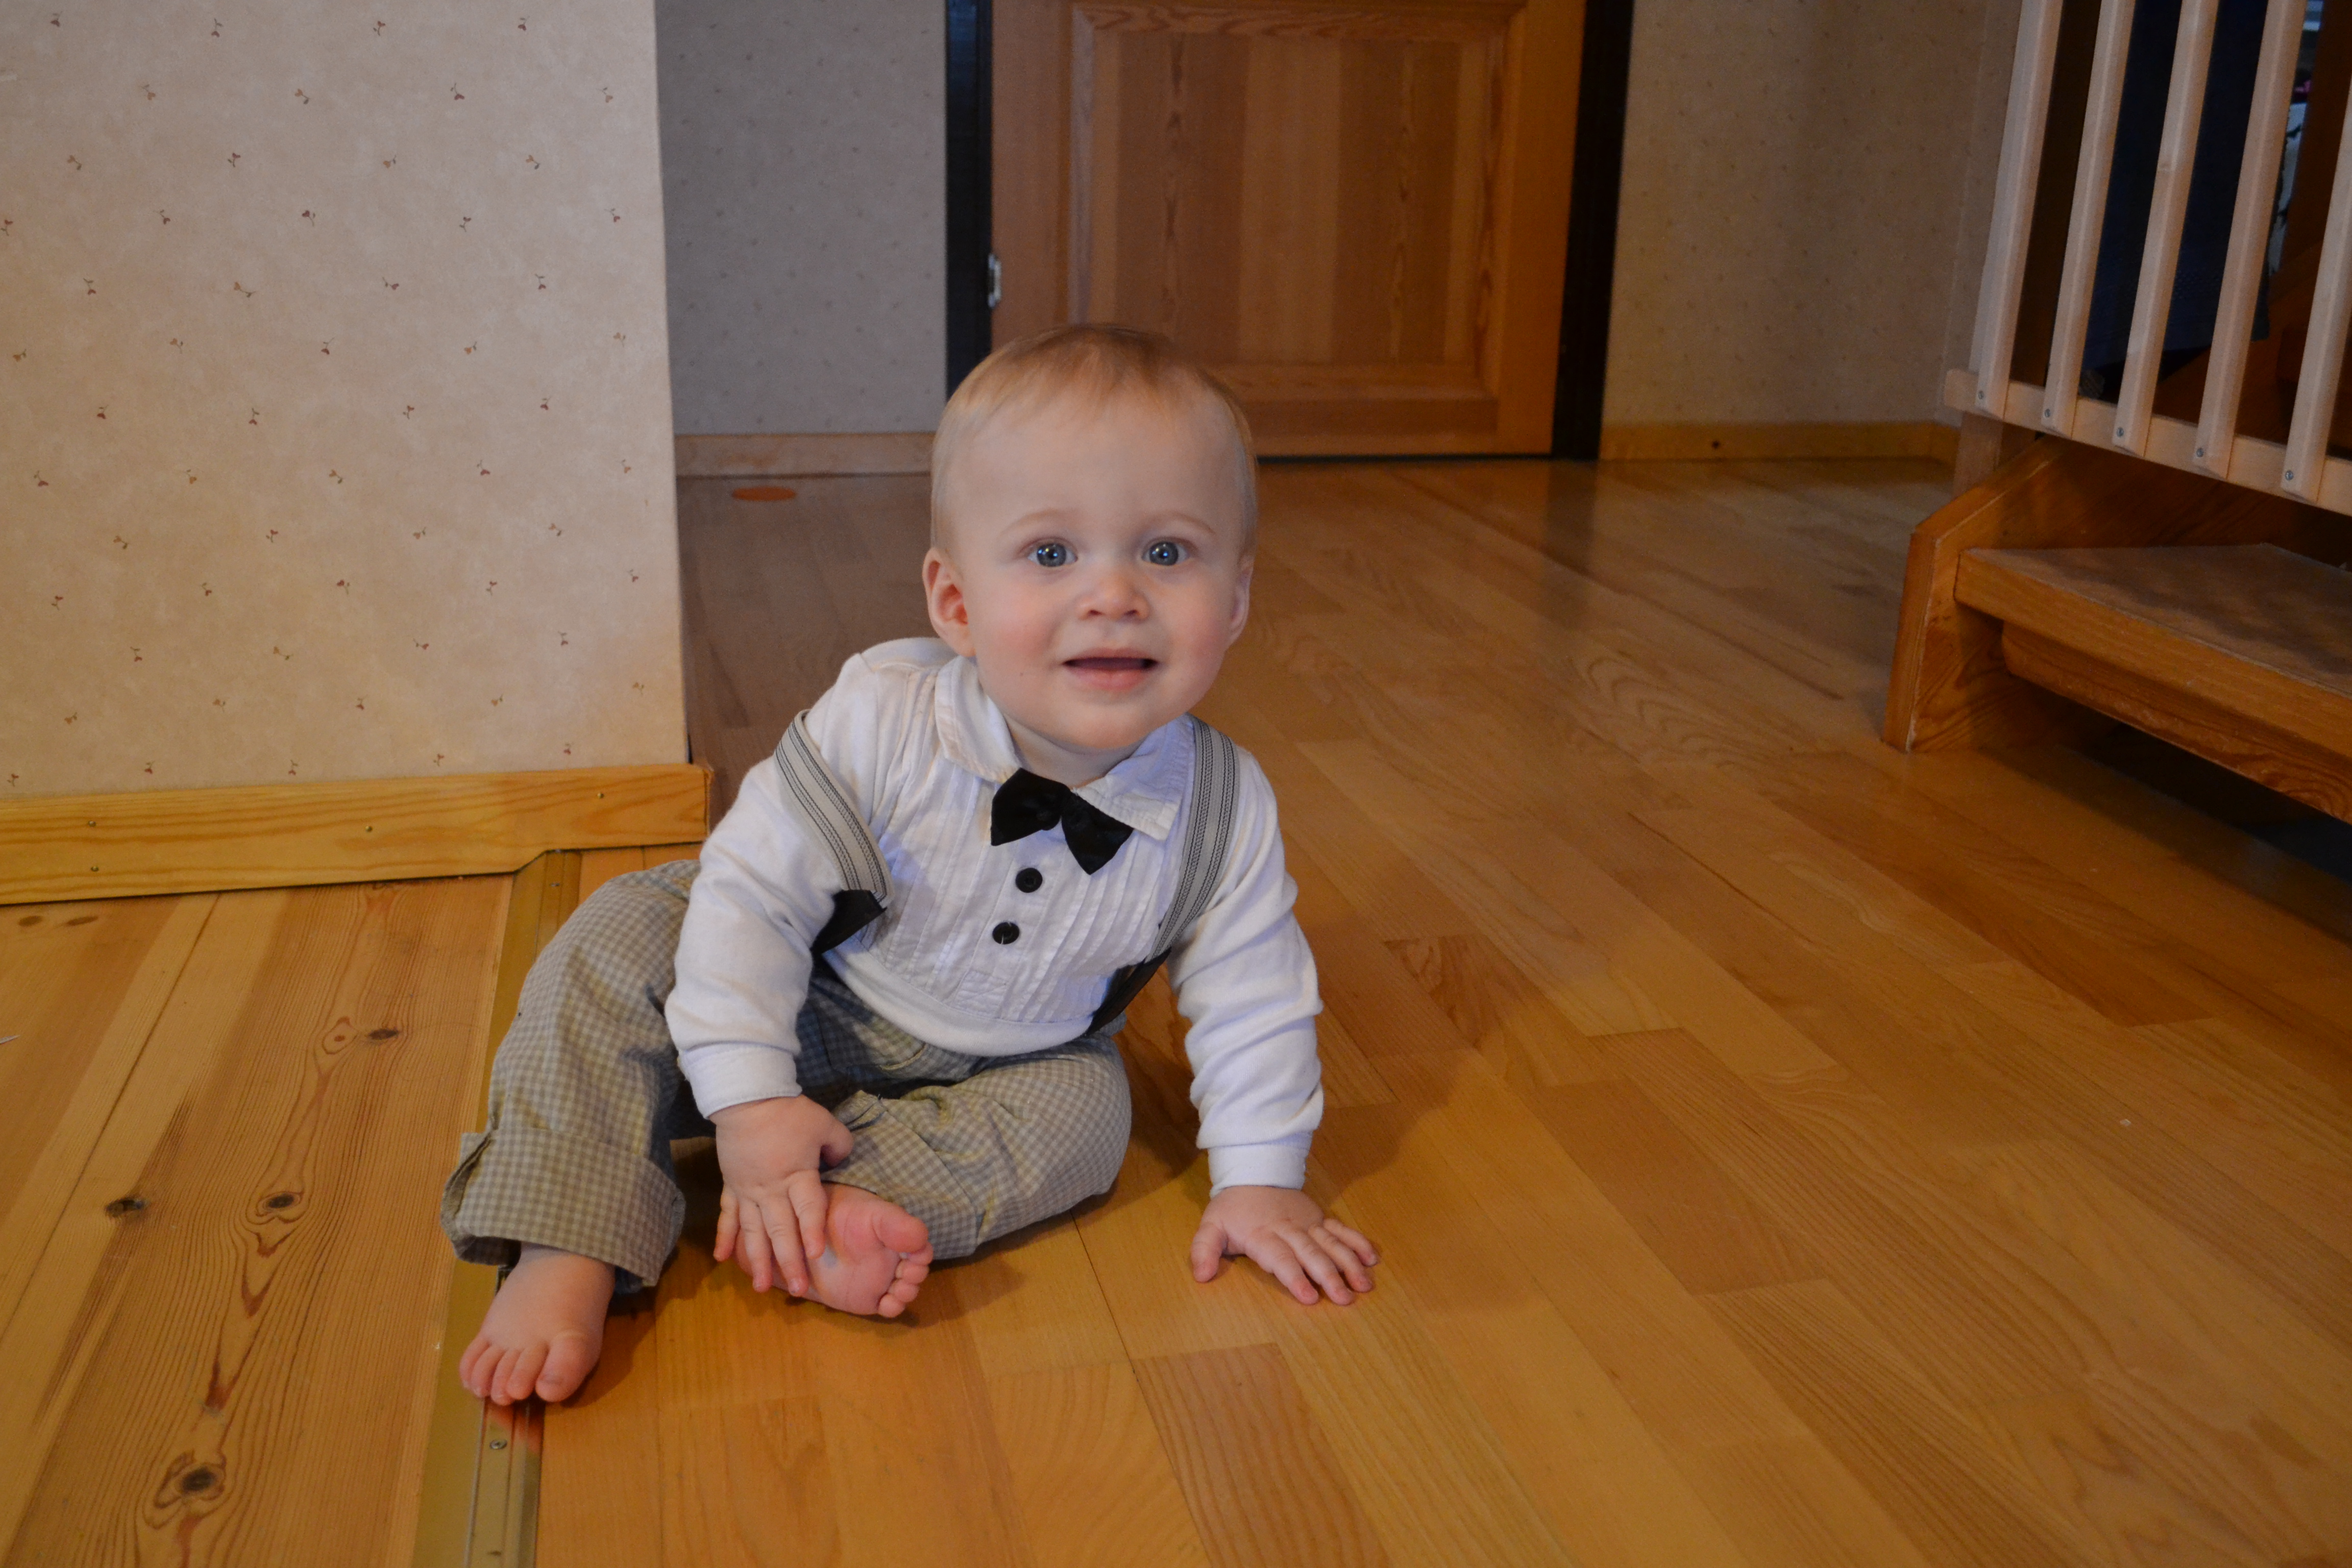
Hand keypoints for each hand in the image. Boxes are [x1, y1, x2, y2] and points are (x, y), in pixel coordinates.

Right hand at [711, 1094, 853, 1296]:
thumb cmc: (788, 1112)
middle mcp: (772, 1190)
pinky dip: (724, 1238)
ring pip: (753, 1232)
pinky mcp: (732, 1186)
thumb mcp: (825, 1124)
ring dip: (757, 1261)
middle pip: (781, 1230)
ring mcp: (749, 1191)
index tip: (816, 1255)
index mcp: (797, 1175)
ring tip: (760, 1287)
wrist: (746, 1098)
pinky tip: (721, 1259)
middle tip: (795, 1289)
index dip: (812, 1231)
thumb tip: (842, 1161)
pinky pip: (728, 1216)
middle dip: (788, 1261)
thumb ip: (839, 1145)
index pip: (808, 1209)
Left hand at [1189, 1186, 1377, 1304]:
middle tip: (1345, 1298)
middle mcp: (1289, 1229)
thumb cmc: (1232, 1208)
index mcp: (1263, 1235)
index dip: (1295, 1277)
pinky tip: (1371, 1259)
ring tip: (1364, 1284)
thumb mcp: (1210, 1226)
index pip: (1280, 1258)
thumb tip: (1201, 1276)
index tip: (1309, 1296)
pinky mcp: (1319, 1217)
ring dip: (1349, 1264)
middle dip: (1329, 1276)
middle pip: (1311, 1253)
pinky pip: (1341, 1229)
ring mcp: (1308, 1222)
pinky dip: (1357, 1242)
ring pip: (1331, 1243)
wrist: (1252, 1172)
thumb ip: (1204, 1250)